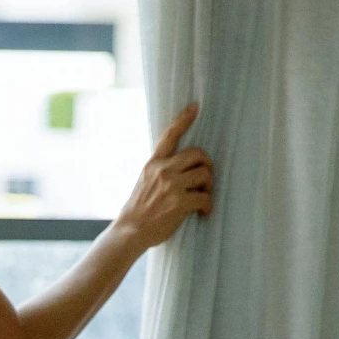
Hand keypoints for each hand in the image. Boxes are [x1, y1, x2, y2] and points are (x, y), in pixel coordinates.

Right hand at [114, 102, 212, 252]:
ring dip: (208, 186)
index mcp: (153, 163)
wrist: (130, 232)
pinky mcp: (180, 202)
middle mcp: (162, 170)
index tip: (195, 106)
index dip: (184, 118)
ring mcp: (171, 185)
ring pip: (205, 174)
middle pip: (198, 153)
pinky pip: (205, 197)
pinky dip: (207, 206)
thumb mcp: (144, 181)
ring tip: (202, 197)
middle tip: (205, 179)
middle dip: (207, 165)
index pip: (170, 134)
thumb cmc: (138, 210)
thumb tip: (182, 167)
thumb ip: (160, 171)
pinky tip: (203, 213)